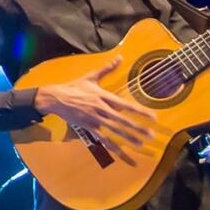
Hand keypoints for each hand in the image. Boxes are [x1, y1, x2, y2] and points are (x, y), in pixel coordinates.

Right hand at [32, 74, 158, 152]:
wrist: (56, 98)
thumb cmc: (75, 86)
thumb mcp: (91, 77)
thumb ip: (108, 69)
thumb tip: (120, 57)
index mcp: (104, 96)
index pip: (126, 105)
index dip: (140, 112)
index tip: (153, 117)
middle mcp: (101, 109)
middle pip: (123, 121)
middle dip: (138, 129)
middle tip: (151, 135)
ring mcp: (94, 119)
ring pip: (114, 131)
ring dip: (128, 138)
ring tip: (141, 145)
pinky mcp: (88, 127)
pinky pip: (102, 138)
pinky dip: (111, 146)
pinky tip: (120, 152)